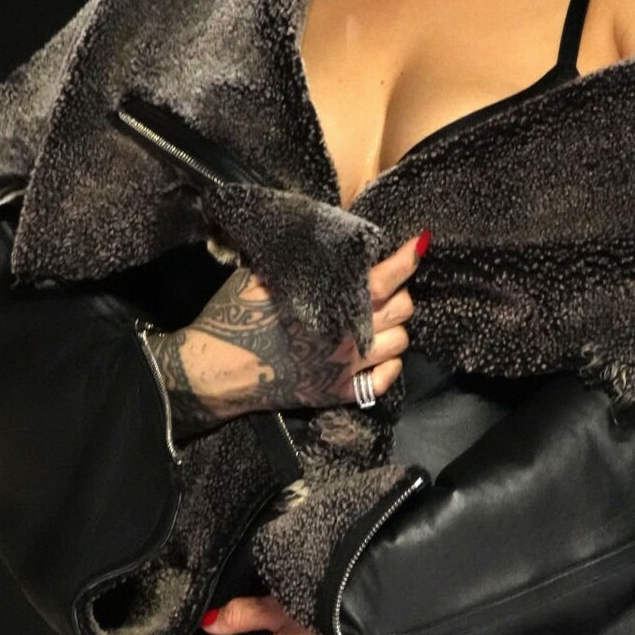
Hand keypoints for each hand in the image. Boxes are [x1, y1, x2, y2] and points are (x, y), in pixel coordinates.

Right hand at [148, 229, 428, 434]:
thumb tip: (325, 242)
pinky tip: (379, 355)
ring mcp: (347, 366)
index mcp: (331, 300)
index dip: (407, 259)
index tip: (418, 246)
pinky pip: (385, 381)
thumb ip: (303, 263)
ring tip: (380, 320)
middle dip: (400, 293)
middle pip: (402, 309)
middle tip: (386, 288)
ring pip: (400, 343)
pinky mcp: (339, 392)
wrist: (216, 368)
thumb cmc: (235, 315)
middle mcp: (348, 334)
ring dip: (395, 328)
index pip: (386, 278)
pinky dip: (389, 365)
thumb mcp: (265, 276)